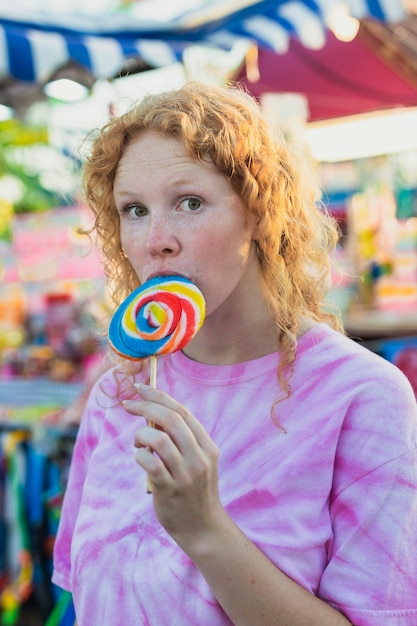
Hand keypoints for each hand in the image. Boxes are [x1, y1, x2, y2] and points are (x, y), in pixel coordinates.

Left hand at [123, 384, 223, 549]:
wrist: (202, 528)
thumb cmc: (194, 490)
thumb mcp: (197, 461)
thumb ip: (181, 439)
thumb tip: (153, 413)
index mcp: (207, 446)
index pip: (182, 412)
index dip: (159, 396)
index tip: (140, 388)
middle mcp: (199, 457)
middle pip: (170, 420)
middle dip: (145, 406)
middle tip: (128, 405)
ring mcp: (185, 474)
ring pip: (158, 439)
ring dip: (140, 435)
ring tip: (138, 442)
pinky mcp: (170, 490)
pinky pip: (149, 463)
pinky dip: (140, 455)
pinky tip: (140, 457)